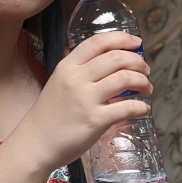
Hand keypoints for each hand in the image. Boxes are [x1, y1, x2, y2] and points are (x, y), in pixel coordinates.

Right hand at [13, 31, 150, 172]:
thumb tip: (110, 62)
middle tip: (145, 70)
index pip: (98, 42)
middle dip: (138, 62)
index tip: (137, 43)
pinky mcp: (95, 120)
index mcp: (67, 66)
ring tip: (146, 88)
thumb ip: (80, 71)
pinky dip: (141, 106)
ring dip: (143, 81)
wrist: (35, 144)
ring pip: (125, 78)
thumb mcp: (59, 82)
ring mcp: (86, 99)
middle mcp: (76, 78)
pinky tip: (143, 109)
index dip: (122, 38)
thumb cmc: (49, 115)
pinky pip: (127, 107)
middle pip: (116, 58)